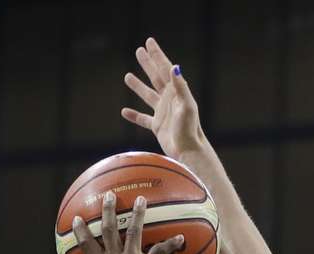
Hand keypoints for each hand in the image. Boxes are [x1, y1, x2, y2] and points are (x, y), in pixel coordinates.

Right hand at [72, 190, 183, 253]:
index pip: (87, 245)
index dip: (81, 231)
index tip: (76, 218)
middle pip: (108, 230)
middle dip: (108, 212)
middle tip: (109, 195)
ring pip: (132, 232)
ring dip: (137, 215)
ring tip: (141, 199)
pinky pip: (158, 252)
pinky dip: (170, 245)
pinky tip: (181, 238)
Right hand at [122, 37, 205, 159]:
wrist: (188, 151)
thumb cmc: (190, 129)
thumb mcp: (186, 106)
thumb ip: (181, 87)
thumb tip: (175, 66)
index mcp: (176, 92)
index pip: (165, 68)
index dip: (157, 55)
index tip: (149, 42)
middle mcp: (169, 100)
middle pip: (155, 77)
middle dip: (147, 63)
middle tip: (138, 50)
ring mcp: (162, 113)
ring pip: (147, 95)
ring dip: (138, 86)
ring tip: (127, 76)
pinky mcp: (158, 126)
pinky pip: (143, 119)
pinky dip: (134, 116)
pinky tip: (124, 112)